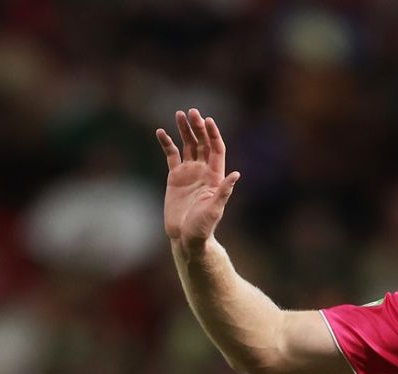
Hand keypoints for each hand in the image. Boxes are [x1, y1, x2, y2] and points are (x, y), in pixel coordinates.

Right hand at [155, 109, 239, 250]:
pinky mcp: (175, 177)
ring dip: (184, 130)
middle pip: (202, 144)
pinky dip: (166, 144)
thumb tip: (236, 174)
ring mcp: (189, 173)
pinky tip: (160, 132)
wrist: (186, 237)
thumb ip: (224, 192)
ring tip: (179, 114)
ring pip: (188, 146)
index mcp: (215, 177)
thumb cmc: (203, 227)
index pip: (216, 150)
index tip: (208, 120)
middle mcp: (203, 171)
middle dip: (198, 128)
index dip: (213, 135)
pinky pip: (171, 156)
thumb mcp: (215, 209)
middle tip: (192, 112)